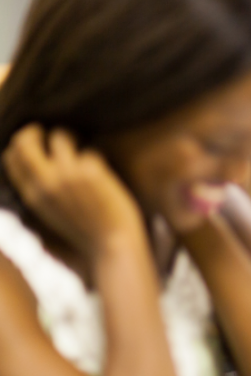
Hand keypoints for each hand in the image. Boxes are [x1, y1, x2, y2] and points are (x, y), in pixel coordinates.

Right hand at [1, 125, 144, 259]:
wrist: (113, 245)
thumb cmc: (87, 232)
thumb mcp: (52, 213)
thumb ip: (42, 191)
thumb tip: (39, 166)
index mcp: (33, 196)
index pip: (12, 159)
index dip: (19, 145)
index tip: (31, 141)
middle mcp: (46, 183)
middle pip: (25, 141)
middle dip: (35, 130)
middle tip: (48, 130)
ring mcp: (68, 175)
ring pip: (61, 136)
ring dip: (71, 136)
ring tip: (82, 147)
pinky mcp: (92, 171)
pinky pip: (92, 151)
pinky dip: (98, 159)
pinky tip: (106, 175)